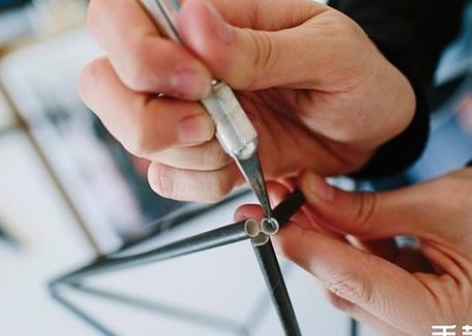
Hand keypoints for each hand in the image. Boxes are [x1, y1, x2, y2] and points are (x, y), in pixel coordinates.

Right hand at [79, 0, 415, 200]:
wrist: (369, 128)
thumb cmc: (354, 76)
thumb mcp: (326, 51)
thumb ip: (260, 46)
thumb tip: (196, 23)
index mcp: (208, 17)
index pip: (120, 15)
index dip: (137, 52)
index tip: (197, 82)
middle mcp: (181, 63)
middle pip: (102, 82)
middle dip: (148, 116)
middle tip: (207, 124)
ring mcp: (183, 112)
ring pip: (131, 135)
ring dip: (183, 154)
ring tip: (238, 144)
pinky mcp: (197, 154)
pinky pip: (166, 177)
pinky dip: (199, 182)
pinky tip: (235, 166)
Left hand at [237, 167, 471, 335]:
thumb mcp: (440, 203)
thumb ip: (371, 208)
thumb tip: (311, 194)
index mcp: (450, 319)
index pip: (364, 285)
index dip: (315, 253)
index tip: (277, 225)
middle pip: (347, 288)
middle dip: (307, 241)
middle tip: (274, 203)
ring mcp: (411, 330)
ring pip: (345, 284)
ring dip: (317, 240)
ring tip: (293, 200)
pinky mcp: (398, 314)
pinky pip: (356, 279)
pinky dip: (337, 246)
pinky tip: (319, 215)